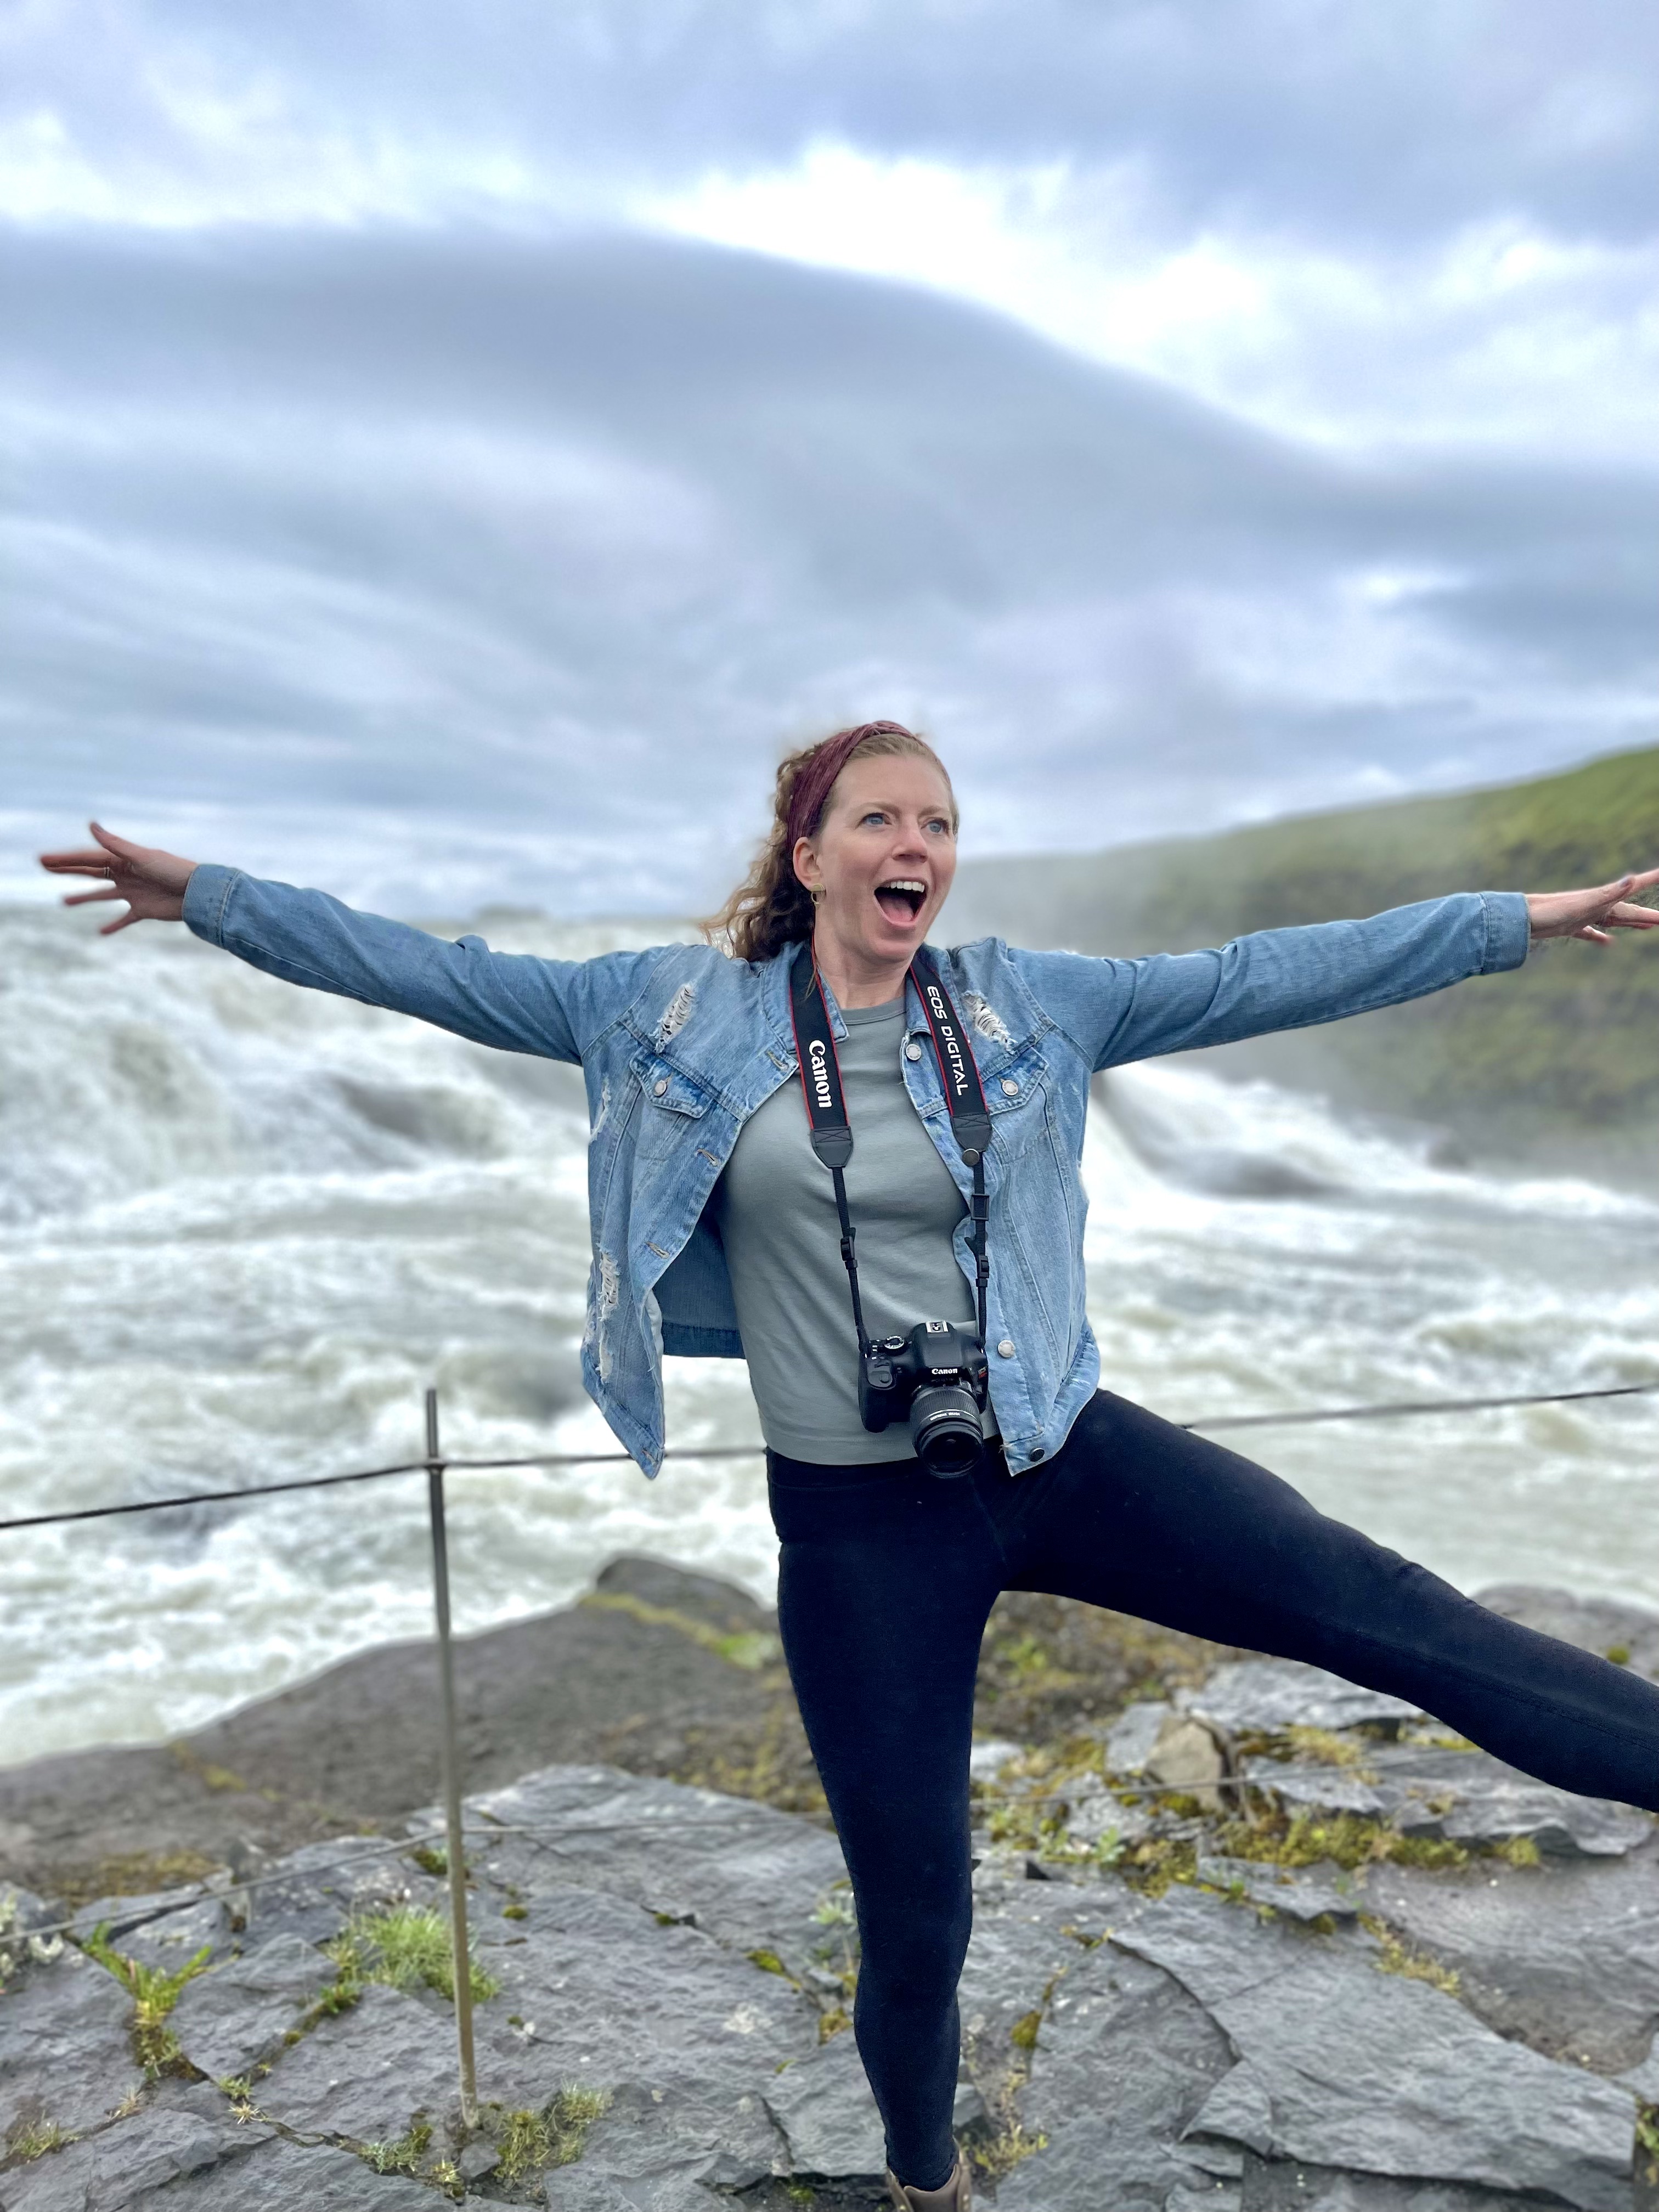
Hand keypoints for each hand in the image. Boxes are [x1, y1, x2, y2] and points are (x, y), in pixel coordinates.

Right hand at [38, 822, 197, 932]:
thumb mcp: (141, 857)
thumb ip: (115, 845)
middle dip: (68, 871)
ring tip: (64, 902)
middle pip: (90, 873)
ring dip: (84, 898)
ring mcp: (133, 893)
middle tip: (44, 868)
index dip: (65, 859)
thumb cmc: (172, 870)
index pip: (87, 859)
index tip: (44, 860)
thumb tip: (91, 825)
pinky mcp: (143, 910)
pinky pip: (124, 919)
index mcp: (123, 860)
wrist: (198, 893)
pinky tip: (100, 932)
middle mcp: (125, 875)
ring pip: (102, 895)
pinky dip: (113, 925)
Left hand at [1525, 867, 1658, 944]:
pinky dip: (1601, 937)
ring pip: (1613, 921)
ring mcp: (1583, 917)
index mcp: (1603, 899)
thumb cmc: (1551, 911)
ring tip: (1647, 927)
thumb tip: (1631, 879)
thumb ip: (1609, 893)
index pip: (1634, 889)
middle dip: (1647, 915)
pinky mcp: (1569, 927)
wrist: (1520, 919)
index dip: (1651, 879)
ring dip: (1631, 923)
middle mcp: (1595, 906)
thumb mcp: (1583, 904)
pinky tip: (1607, 942)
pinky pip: (1590, 932)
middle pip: (1628, 912)